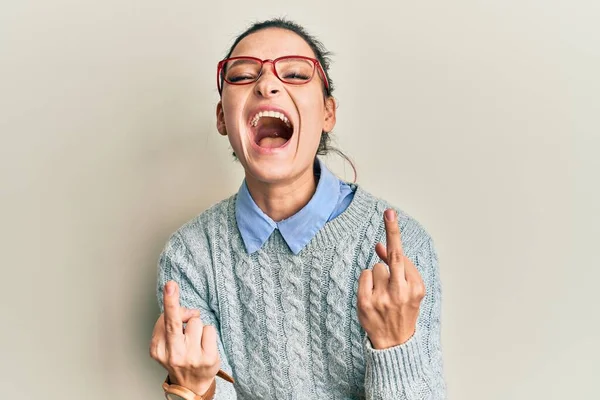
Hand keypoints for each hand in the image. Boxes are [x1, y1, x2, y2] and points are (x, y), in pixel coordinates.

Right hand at [149, 281, 220, 394]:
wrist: (191, 385)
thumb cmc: (180, 357)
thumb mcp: (168, 344)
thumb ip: (173, 324)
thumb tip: (190, 312)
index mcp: (158, 349)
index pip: (163, 320)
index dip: (170, 302)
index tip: (170, 285)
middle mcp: (173, 354)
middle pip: (173, 323)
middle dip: (172, 304)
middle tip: (171, 285)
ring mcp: (191, 358)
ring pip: (196, 322)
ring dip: (198, 327)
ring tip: (196, 340)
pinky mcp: (208, 359)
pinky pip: (209, 330)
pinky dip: (208, 334)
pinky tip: (205, 345)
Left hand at [357, 209, 425, 348]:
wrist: (395, 343)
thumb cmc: (402, 310)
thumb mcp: (408, 290)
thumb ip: (396, 267)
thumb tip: (380, 245)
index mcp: (416, 288)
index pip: (402, 255)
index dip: (393, 233)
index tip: (389, 214)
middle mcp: (401, 292)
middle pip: (395, 256)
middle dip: (392, 232)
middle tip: (388, 212)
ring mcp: (383, 298)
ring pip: (376, 267)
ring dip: (377, 276)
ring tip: (383, 294)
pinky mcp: (366, 303)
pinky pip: (364, 276)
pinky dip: (367, 281)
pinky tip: (373, 295)